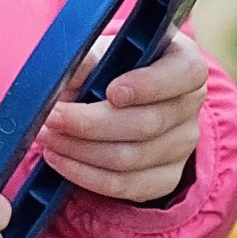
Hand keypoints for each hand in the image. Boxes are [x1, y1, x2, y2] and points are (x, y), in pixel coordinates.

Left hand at [43, 28, 208, 207]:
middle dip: (91, 123)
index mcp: (185, 64)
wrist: (122, 102)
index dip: (150, 84)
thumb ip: (88, 57)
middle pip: (148, 123)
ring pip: (131, 159)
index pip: (185, 73)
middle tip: (51, 116)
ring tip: (46, 137)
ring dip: (80, 150)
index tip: (111, 91)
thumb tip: (68, 69)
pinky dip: (85, 175)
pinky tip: (59, 160)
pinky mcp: (165, 179)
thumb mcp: (103, 50)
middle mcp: (190, 107)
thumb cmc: (112, 67)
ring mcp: (182, 146)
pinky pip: (125, 186)